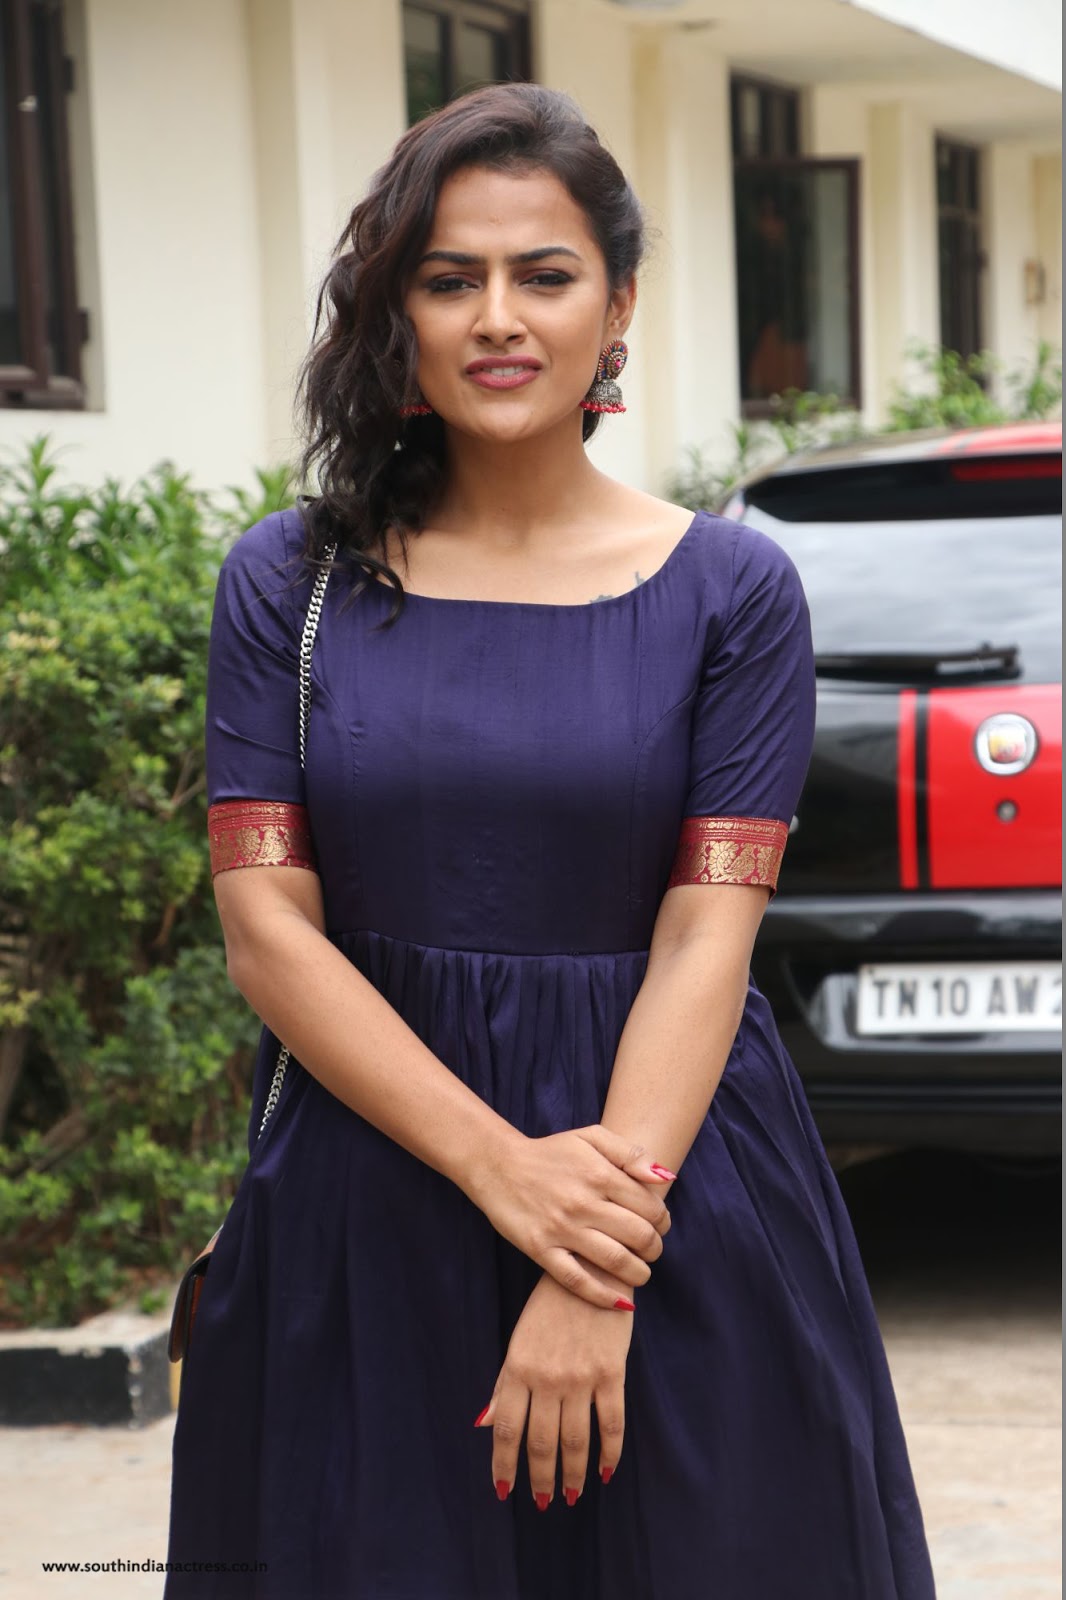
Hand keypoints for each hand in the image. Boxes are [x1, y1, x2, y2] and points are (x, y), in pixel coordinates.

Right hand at [465, 1124, 673, 1308]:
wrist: (498, 1165)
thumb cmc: (550, 1152)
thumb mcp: (591, 1137)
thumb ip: (630, 1153)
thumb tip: (665, 1177)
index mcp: (599, 1174)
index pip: (650, 1207)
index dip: (663, 1220)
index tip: (660, 1225)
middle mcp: (583, 1202)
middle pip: (638, 1236)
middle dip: (655, 1248)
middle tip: (652, 1250)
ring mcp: (561, 1228)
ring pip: (615, 1262)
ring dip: (638, 1274)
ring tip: (640, 1273)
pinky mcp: (540, 1249)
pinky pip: (577, 1281)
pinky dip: (603, 1296)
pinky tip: (620, 1303)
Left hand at [474, 1265, 633, 1507]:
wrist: (591, 1269)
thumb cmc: (550, 1305)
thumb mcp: (519, 1339)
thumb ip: (505, 1383)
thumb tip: (485, 1423)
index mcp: (519, 1368)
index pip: (508, 1429)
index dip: (504, 1464)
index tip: (503, 1490)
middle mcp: (548, 1378)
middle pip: (541, 1442)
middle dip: (540, 1479)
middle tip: (543, 1503)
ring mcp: (581, 1377)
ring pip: (576, 1440)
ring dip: (573, 1474)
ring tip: (571, 1496)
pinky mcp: (611, 1373)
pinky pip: (611, 1423)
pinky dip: (609, 1453)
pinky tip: (605, 1471)